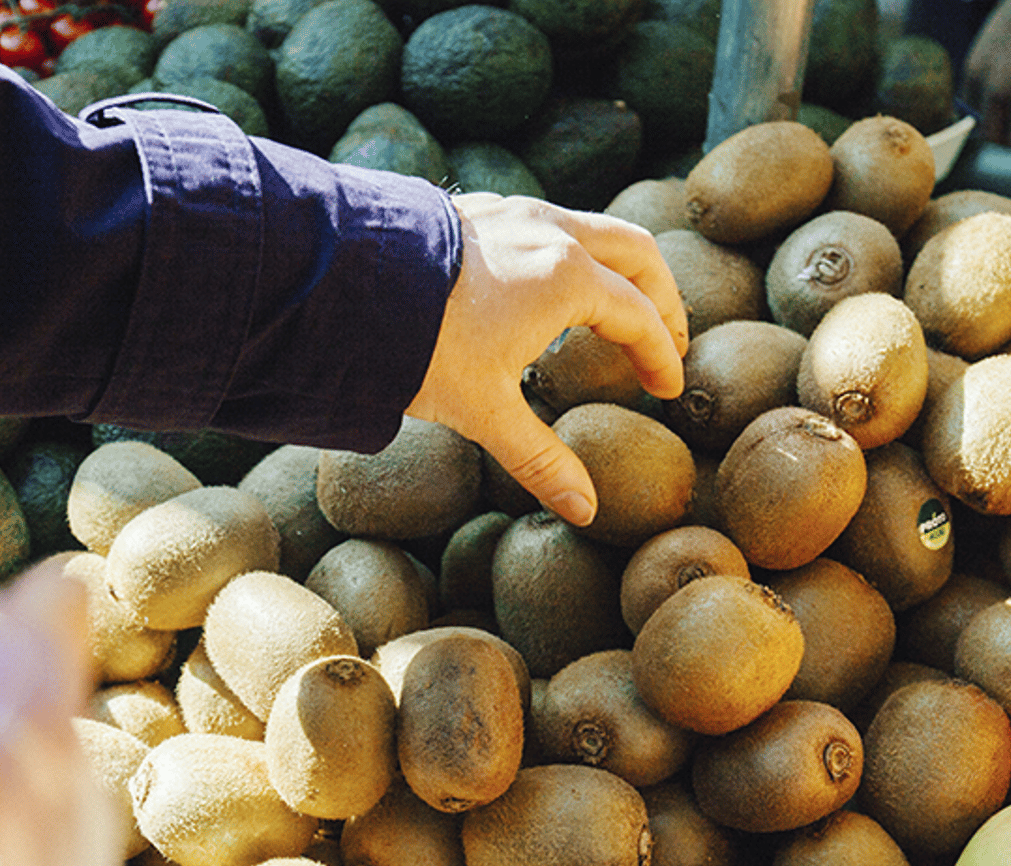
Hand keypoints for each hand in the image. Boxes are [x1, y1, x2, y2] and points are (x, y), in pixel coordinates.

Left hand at [405, 192, 687, 527]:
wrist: (344, 285)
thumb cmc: (417, 343)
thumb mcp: (484, 411)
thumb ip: (541, 460)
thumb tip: (586, 510)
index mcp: (568, 280)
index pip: (640, 319)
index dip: (660, 357)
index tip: (665, 388)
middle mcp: (552, 234)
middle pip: (638, 256)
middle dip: (661, 298)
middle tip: (666, 340)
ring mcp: (518, 213)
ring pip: (596, 230)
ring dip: (619, 270)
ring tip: (620, 312)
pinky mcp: (485, 210)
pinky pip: (553, 224)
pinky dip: (577, 253)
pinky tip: (553, 288)